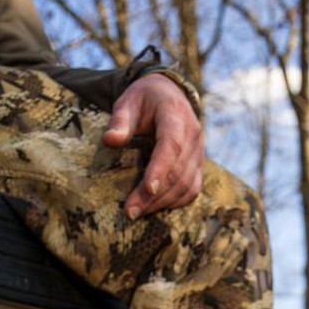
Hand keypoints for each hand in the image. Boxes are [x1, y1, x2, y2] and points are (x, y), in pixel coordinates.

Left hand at [103, 72, 202, 219]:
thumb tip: (110, 140)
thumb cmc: (144, 100)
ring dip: (162, 203)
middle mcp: (192, 133)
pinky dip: (174, 203)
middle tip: (130, 212)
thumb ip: (120, 120)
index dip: (161, 168)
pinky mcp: (197, 165)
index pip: (172, 144)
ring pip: (186, 184)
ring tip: (137, 213)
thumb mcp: (128, 102)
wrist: (168, 95)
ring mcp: (198, 151)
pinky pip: (191, 190)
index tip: (147, 188)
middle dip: (154, 195)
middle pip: (177, 170)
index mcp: (174, 114)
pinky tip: (154, 209)